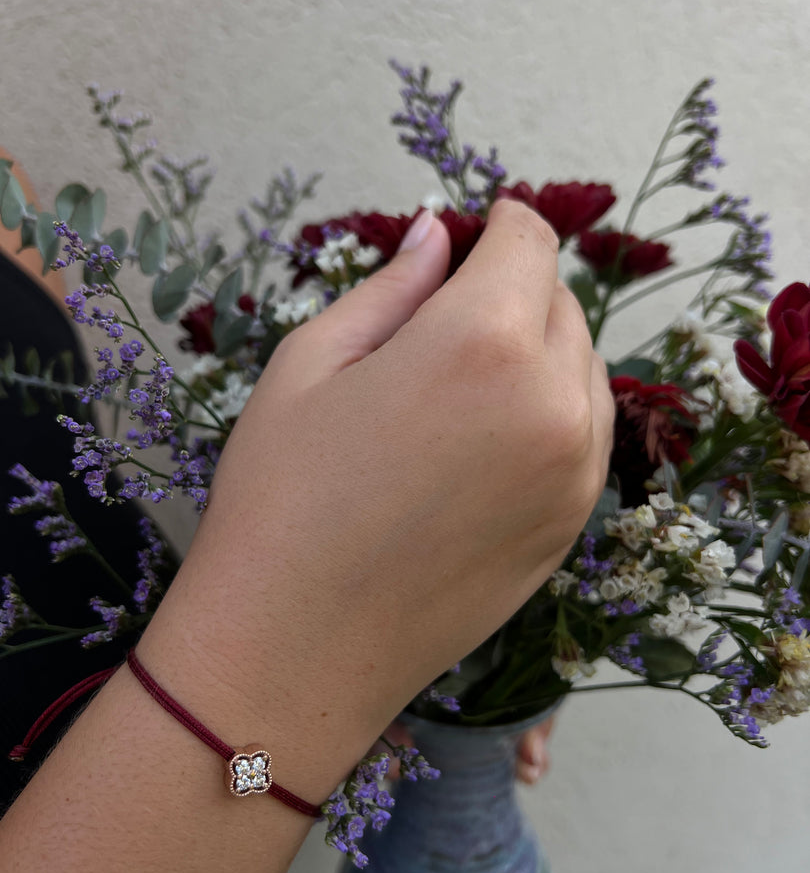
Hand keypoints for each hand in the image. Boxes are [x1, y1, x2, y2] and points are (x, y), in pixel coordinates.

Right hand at [147, 200, 613, 784]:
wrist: (294, 650)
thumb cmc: (279, 501)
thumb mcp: (310, 365)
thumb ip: (391, 287)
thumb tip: (437, 234)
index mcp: (482, 344)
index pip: (528, 242)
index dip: (499, 223)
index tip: (473, 228)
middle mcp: (551, 403)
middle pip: (562, 303)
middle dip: (515, 285)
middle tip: (448, 308)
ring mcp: (573, 475)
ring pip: (584, 369)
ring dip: (539, 347)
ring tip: (463, 375)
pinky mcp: (571, 528)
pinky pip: (585, 436)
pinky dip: (552, 410)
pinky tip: (487, 433)